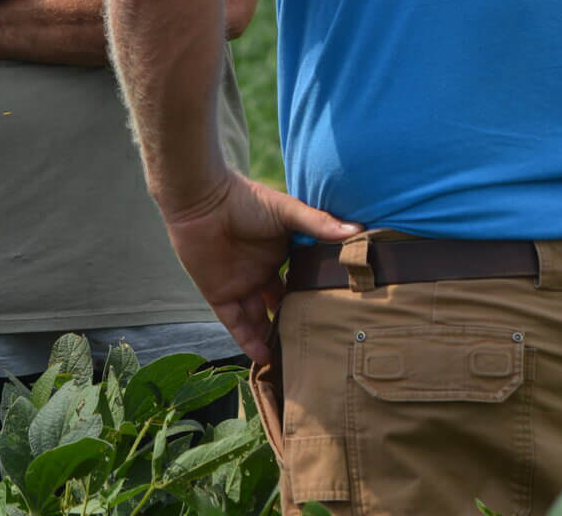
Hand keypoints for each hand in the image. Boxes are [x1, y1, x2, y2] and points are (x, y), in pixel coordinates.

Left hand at [161, 171, 361, 363]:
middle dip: (295, 324)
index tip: (339, 318)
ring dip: (272, 338)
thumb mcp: (287, 212)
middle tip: (319, 346)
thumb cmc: (245, 200)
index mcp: (280, 255)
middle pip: (281, 306)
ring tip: (294, 362)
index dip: (315, 299)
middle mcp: (261, 274)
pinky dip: (249, 341)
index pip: (301, 283)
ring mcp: (240, 285)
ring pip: (259, 320)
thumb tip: (358, 231)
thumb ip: (319, 224)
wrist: (203, 200)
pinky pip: (235, 324)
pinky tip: (265, 358)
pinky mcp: (219, 294)